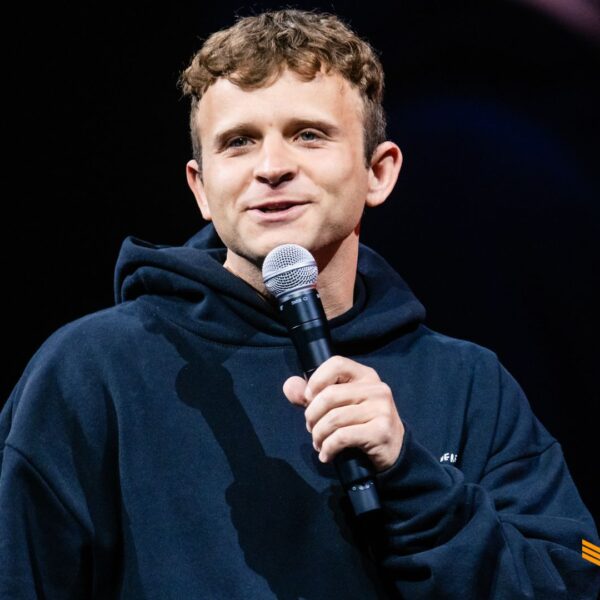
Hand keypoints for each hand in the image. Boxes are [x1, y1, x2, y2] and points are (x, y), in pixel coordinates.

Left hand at [283, 356, 404, 471]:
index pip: (336, 363)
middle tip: (311, 429)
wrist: (392, 451)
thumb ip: (312, 395)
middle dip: (312, 416)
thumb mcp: (339, 405)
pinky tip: (326, 454)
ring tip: (318, 444)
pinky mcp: (381, 431)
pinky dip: (328, 448)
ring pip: (334, 419)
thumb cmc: (361, 424)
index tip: (309, 398)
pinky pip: (343, 437)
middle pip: (330, 395)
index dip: (316, 380)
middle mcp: (376, 388)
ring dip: (318, 435)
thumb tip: (289, 387)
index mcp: (366, 376)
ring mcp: (381, 409)